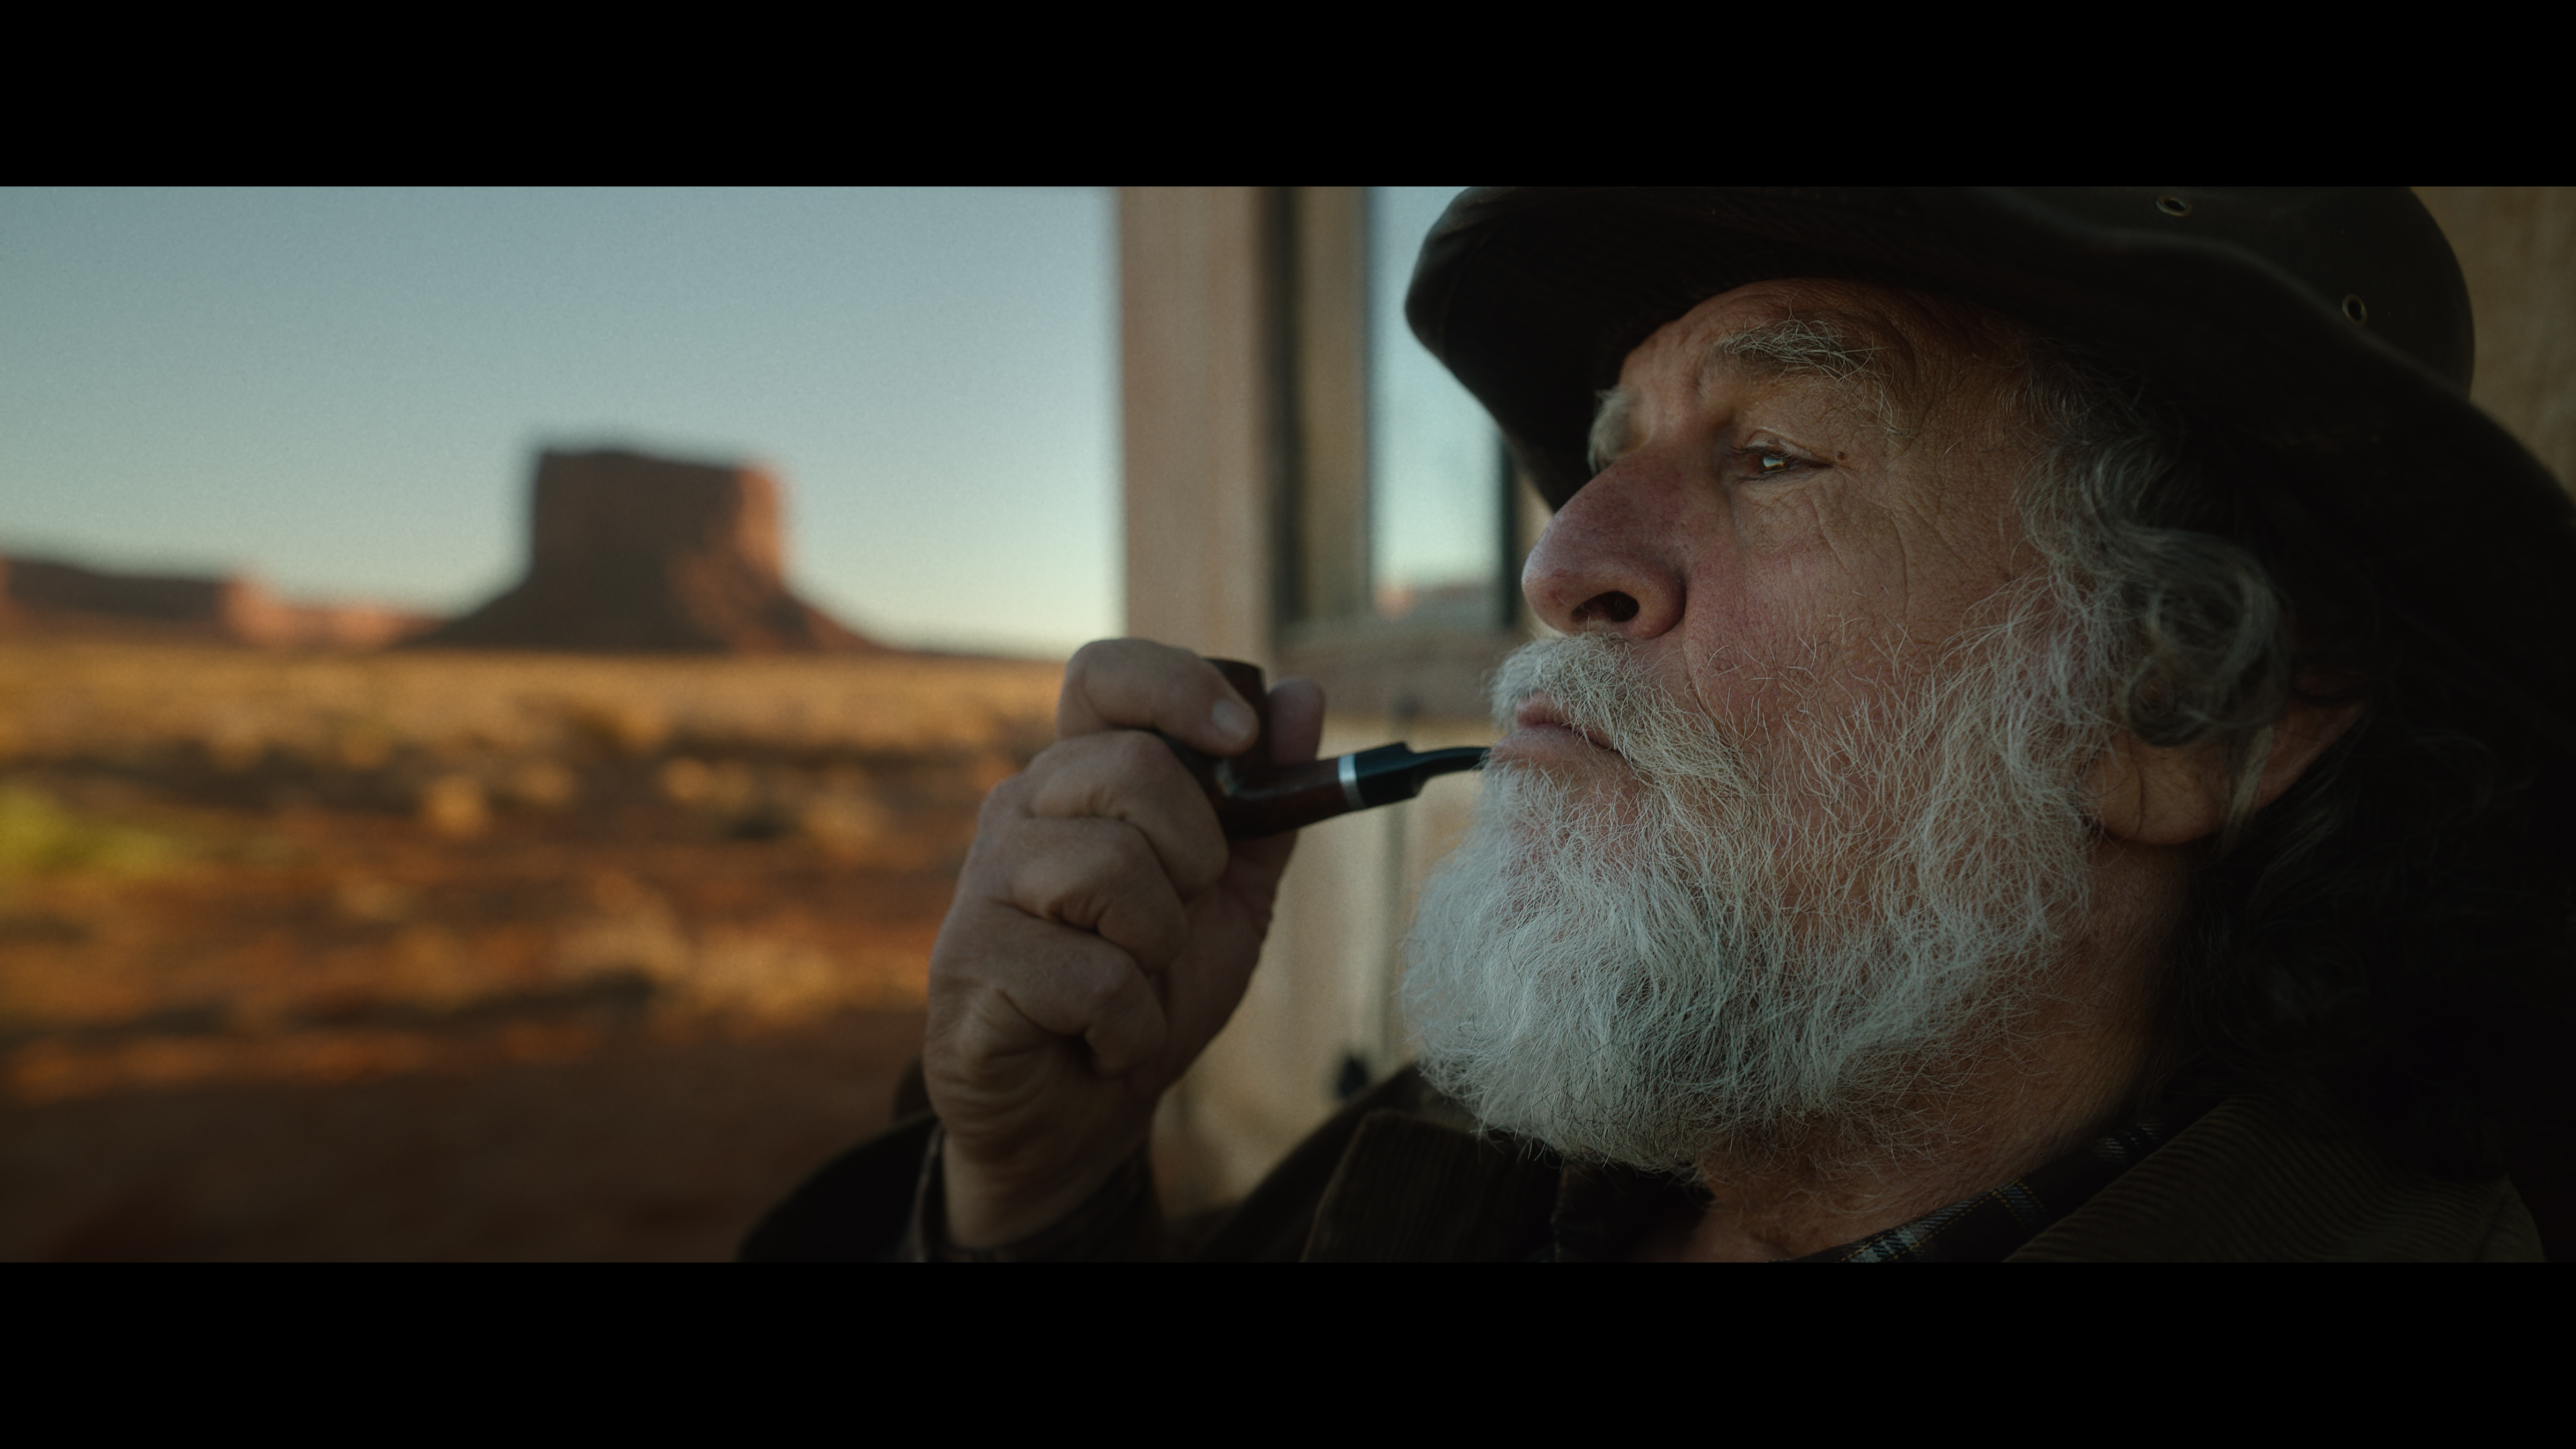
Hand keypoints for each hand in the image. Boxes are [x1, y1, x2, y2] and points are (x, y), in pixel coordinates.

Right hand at [924, 639, 1324, 1248]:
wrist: (1085, 1113)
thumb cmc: (1150, 989)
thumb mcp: (1230, 893)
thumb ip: (1270, 801)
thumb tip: (1301, 695)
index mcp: (1078, 777)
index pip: (1103, 674)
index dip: (1175, 685)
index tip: (1241, 738)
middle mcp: (1019, 810)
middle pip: (1127, 765)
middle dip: (1193, 851)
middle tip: (1181, 914)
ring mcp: (985, 883)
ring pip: (1109, 867)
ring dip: (1159, 945)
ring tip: (1135, 981)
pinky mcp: (968, 962)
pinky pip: (1091, 974)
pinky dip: (1129, 1022)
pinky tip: (1102, 1038)